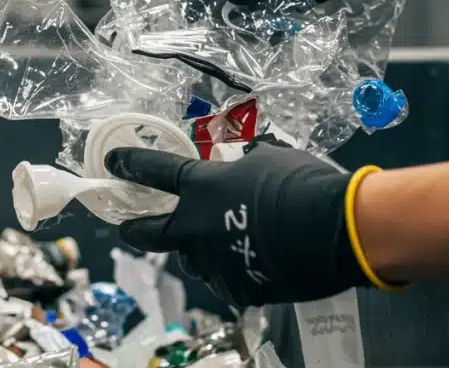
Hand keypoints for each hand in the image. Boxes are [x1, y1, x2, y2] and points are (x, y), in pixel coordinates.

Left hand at [105, 139, 376, 306]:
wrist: (335, 231)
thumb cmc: (303, 185)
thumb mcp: (270, 159)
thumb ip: (246, 164)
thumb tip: (248, 161)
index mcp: (201, 187)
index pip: (154, 171)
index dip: (130, 165)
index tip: (114, 162)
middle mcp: (195, 227)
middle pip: (150, 233)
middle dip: (135, 230)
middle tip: (128, 228)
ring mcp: (213, 263)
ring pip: (194, 260)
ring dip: (200, 252)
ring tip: (219, 246)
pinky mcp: (236, 290)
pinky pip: (229, 280)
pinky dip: (237, 272)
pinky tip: (255, 265)